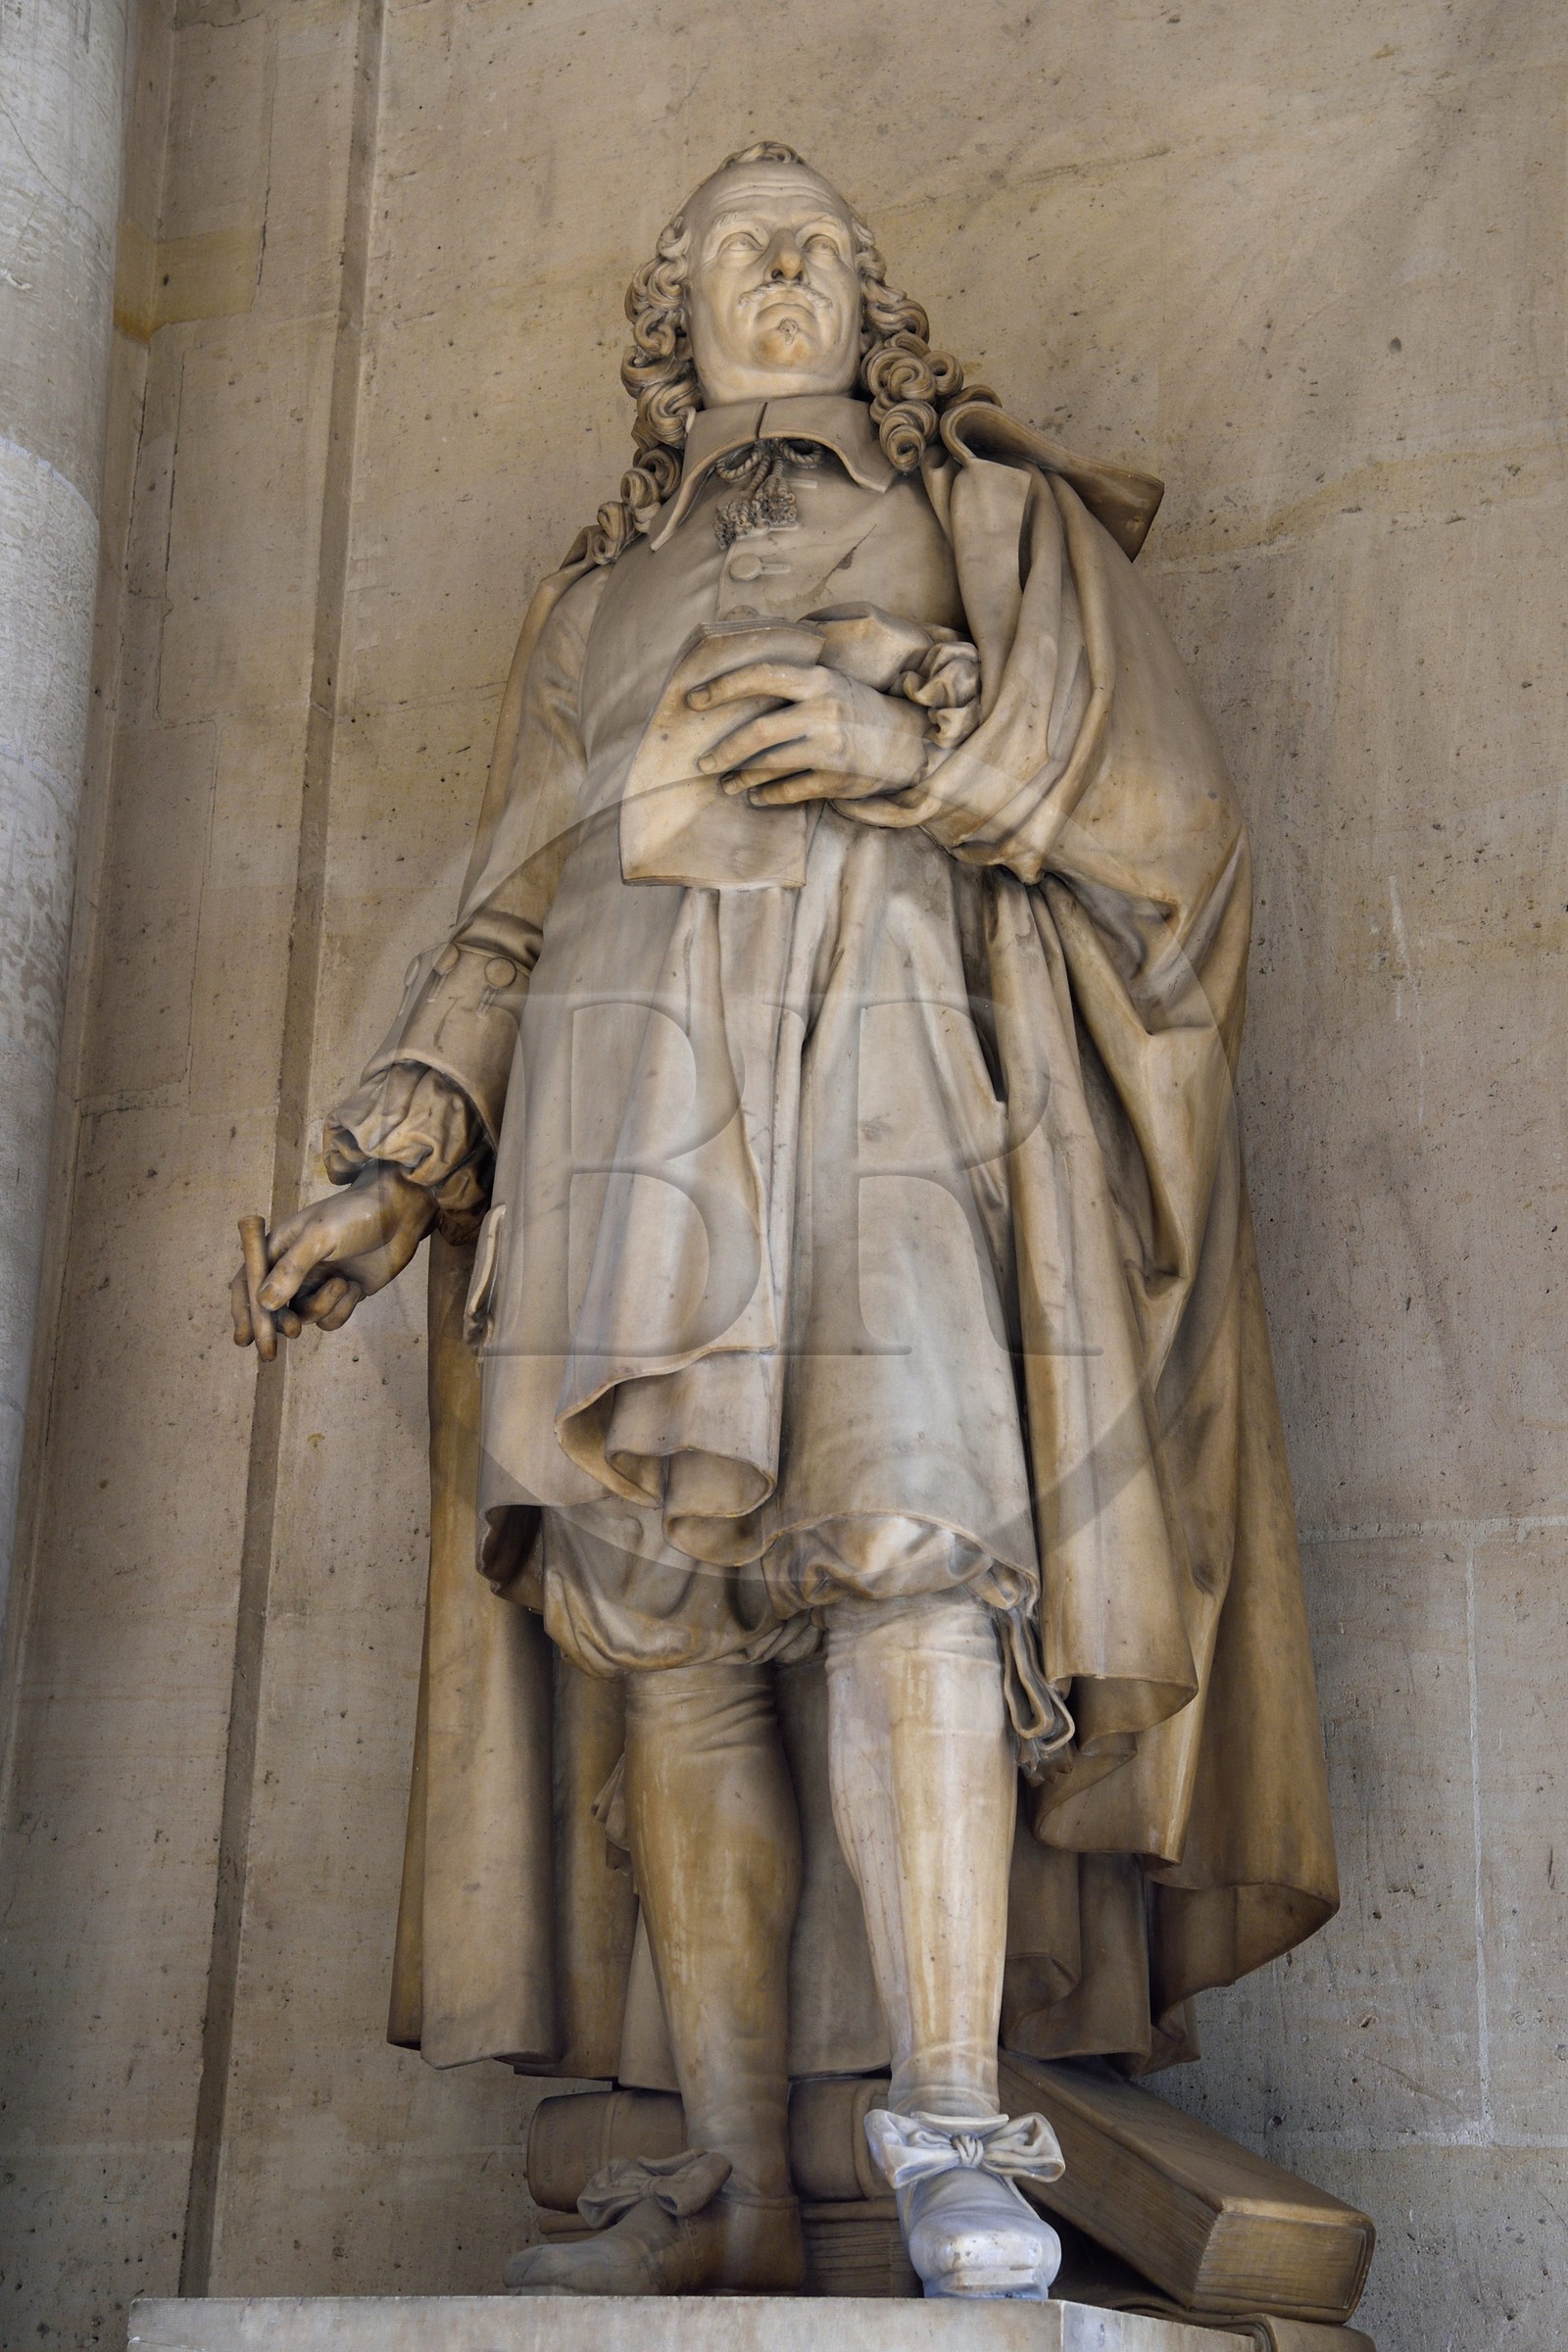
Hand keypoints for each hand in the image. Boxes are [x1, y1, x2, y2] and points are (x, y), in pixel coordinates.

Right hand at [229, 1163, 436, 1348]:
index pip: (248, 1283)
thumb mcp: (321, 1236)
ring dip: (322, 1307)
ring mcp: (319, 1282)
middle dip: (278, 1325)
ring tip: (343, 1283)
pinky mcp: (342, 1293)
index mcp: (278, 1248)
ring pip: (305, 1315)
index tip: (243, 1339)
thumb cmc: (356, 1214)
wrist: (401, 1211)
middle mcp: (294, 1267)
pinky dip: (342, 1309)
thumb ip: (292, 1269)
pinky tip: (356, 1287)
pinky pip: (331, 1318)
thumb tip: (264, 1303)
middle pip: (272, 1308)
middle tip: (288, 1336)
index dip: (243, 1312)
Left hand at [687, 658, 929, 803]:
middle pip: (759, 731)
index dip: (724, 687)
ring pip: (771, 764)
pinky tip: (755, 797)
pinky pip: (793, 791)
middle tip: (703, 763)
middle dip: (724, 750)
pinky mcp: (839, 778)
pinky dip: (769, 796)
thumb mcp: (829, 683)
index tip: (693, 700)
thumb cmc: (857, 709)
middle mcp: (824, 710)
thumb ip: (791, 684)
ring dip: (741, 777)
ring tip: (725, 784)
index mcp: (818, 680)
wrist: (909, 740)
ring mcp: (832, 747)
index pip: (762, 675)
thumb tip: (738, 692)